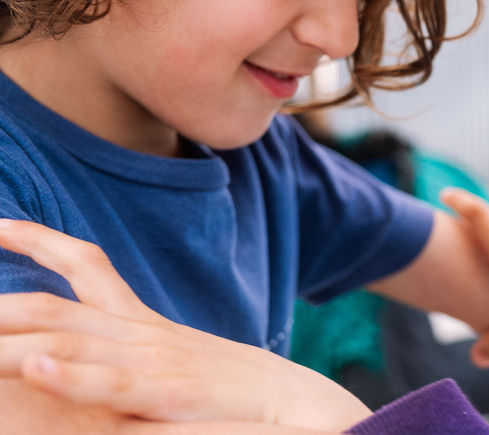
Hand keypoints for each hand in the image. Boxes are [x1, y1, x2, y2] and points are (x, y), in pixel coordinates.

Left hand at [0, 219, 370, 431]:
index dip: (39, 240)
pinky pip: (111, 382)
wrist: (301, 405)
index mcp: (145, 322)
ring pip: (65, 340)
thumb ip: (142, 354)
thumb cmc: (241, 392)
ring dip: (8, 339)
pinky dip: (69, 375)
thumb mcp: (182, 363)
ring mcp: (152, 361)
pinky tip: (33, 369)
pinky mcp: (167, 394)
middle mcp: (140, 333)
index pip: (86, 263)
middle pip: (54, 303)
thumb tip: (100, 358)